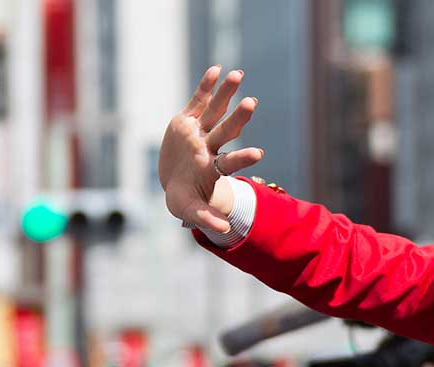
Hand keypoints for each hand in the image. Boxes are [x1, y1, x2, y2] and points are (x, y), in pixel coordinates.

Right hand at [158, 65, 263, 231]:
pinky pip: (198, 101)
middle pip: (226, 131)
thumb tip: (226, 230)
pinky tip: (216, 70)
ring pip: (215, 111)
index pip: (229, 162)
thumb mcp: (189, 211)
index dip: (242, 158)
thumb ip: (205, 219)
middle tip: (252, 104)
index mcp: (211, 168)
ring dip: (226, 94)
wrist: (174, 183)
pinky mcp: (187, 121)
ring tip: (238, 74)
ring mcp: (199, 133)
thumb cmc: (184, 200)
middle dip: (238, 118)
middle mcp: (209, 147)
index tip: (258, 154)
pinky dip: (205, 87)